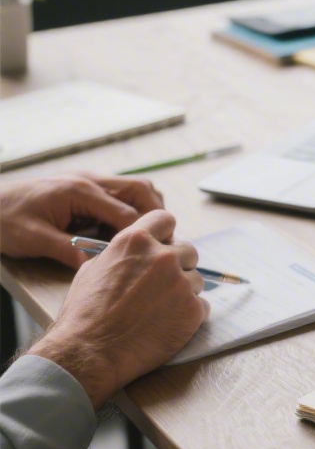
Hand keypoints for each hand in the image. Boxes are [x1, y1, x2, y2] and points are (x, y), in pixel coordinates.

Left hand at [0, 174, 164, 267]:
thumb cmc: (4, 220)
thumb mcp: (33, 240)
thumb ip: (67, 252)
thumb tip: (97, 268)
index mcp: (79, 191)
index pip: (126, 213)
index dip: (145, 235)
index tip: (157, 254)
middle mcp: (89, 181)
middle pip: (141, 191)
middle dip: (157, 216)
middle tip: (164, 242)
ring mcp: (88, 181)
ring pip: (135, 188)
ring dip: (148, 209)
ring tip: (151, 236)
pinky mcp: (85, 187)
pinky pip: (120, 194)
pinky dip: (133, 209)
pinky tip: (129, 231)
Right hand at [30, 211, 207, 408]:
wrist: (89, 351)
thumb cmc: (85, 313)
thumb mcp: (94, 268)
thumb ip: (123, 254)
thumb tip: (140, 252)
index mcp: (135, 241)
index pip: (166, 220)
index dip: (165, 234)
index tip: (163, 245)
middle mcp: (162, 256)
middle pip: (188, 250)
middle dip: (178, 265)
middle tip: (161, 285)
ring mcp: (181, 283)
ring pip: (196, 279)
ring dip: (183, 291)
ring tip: (157, 310)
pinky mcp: (193, 309)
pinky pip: (201, 305)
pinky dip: (188, 314)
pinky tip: (166, 323)